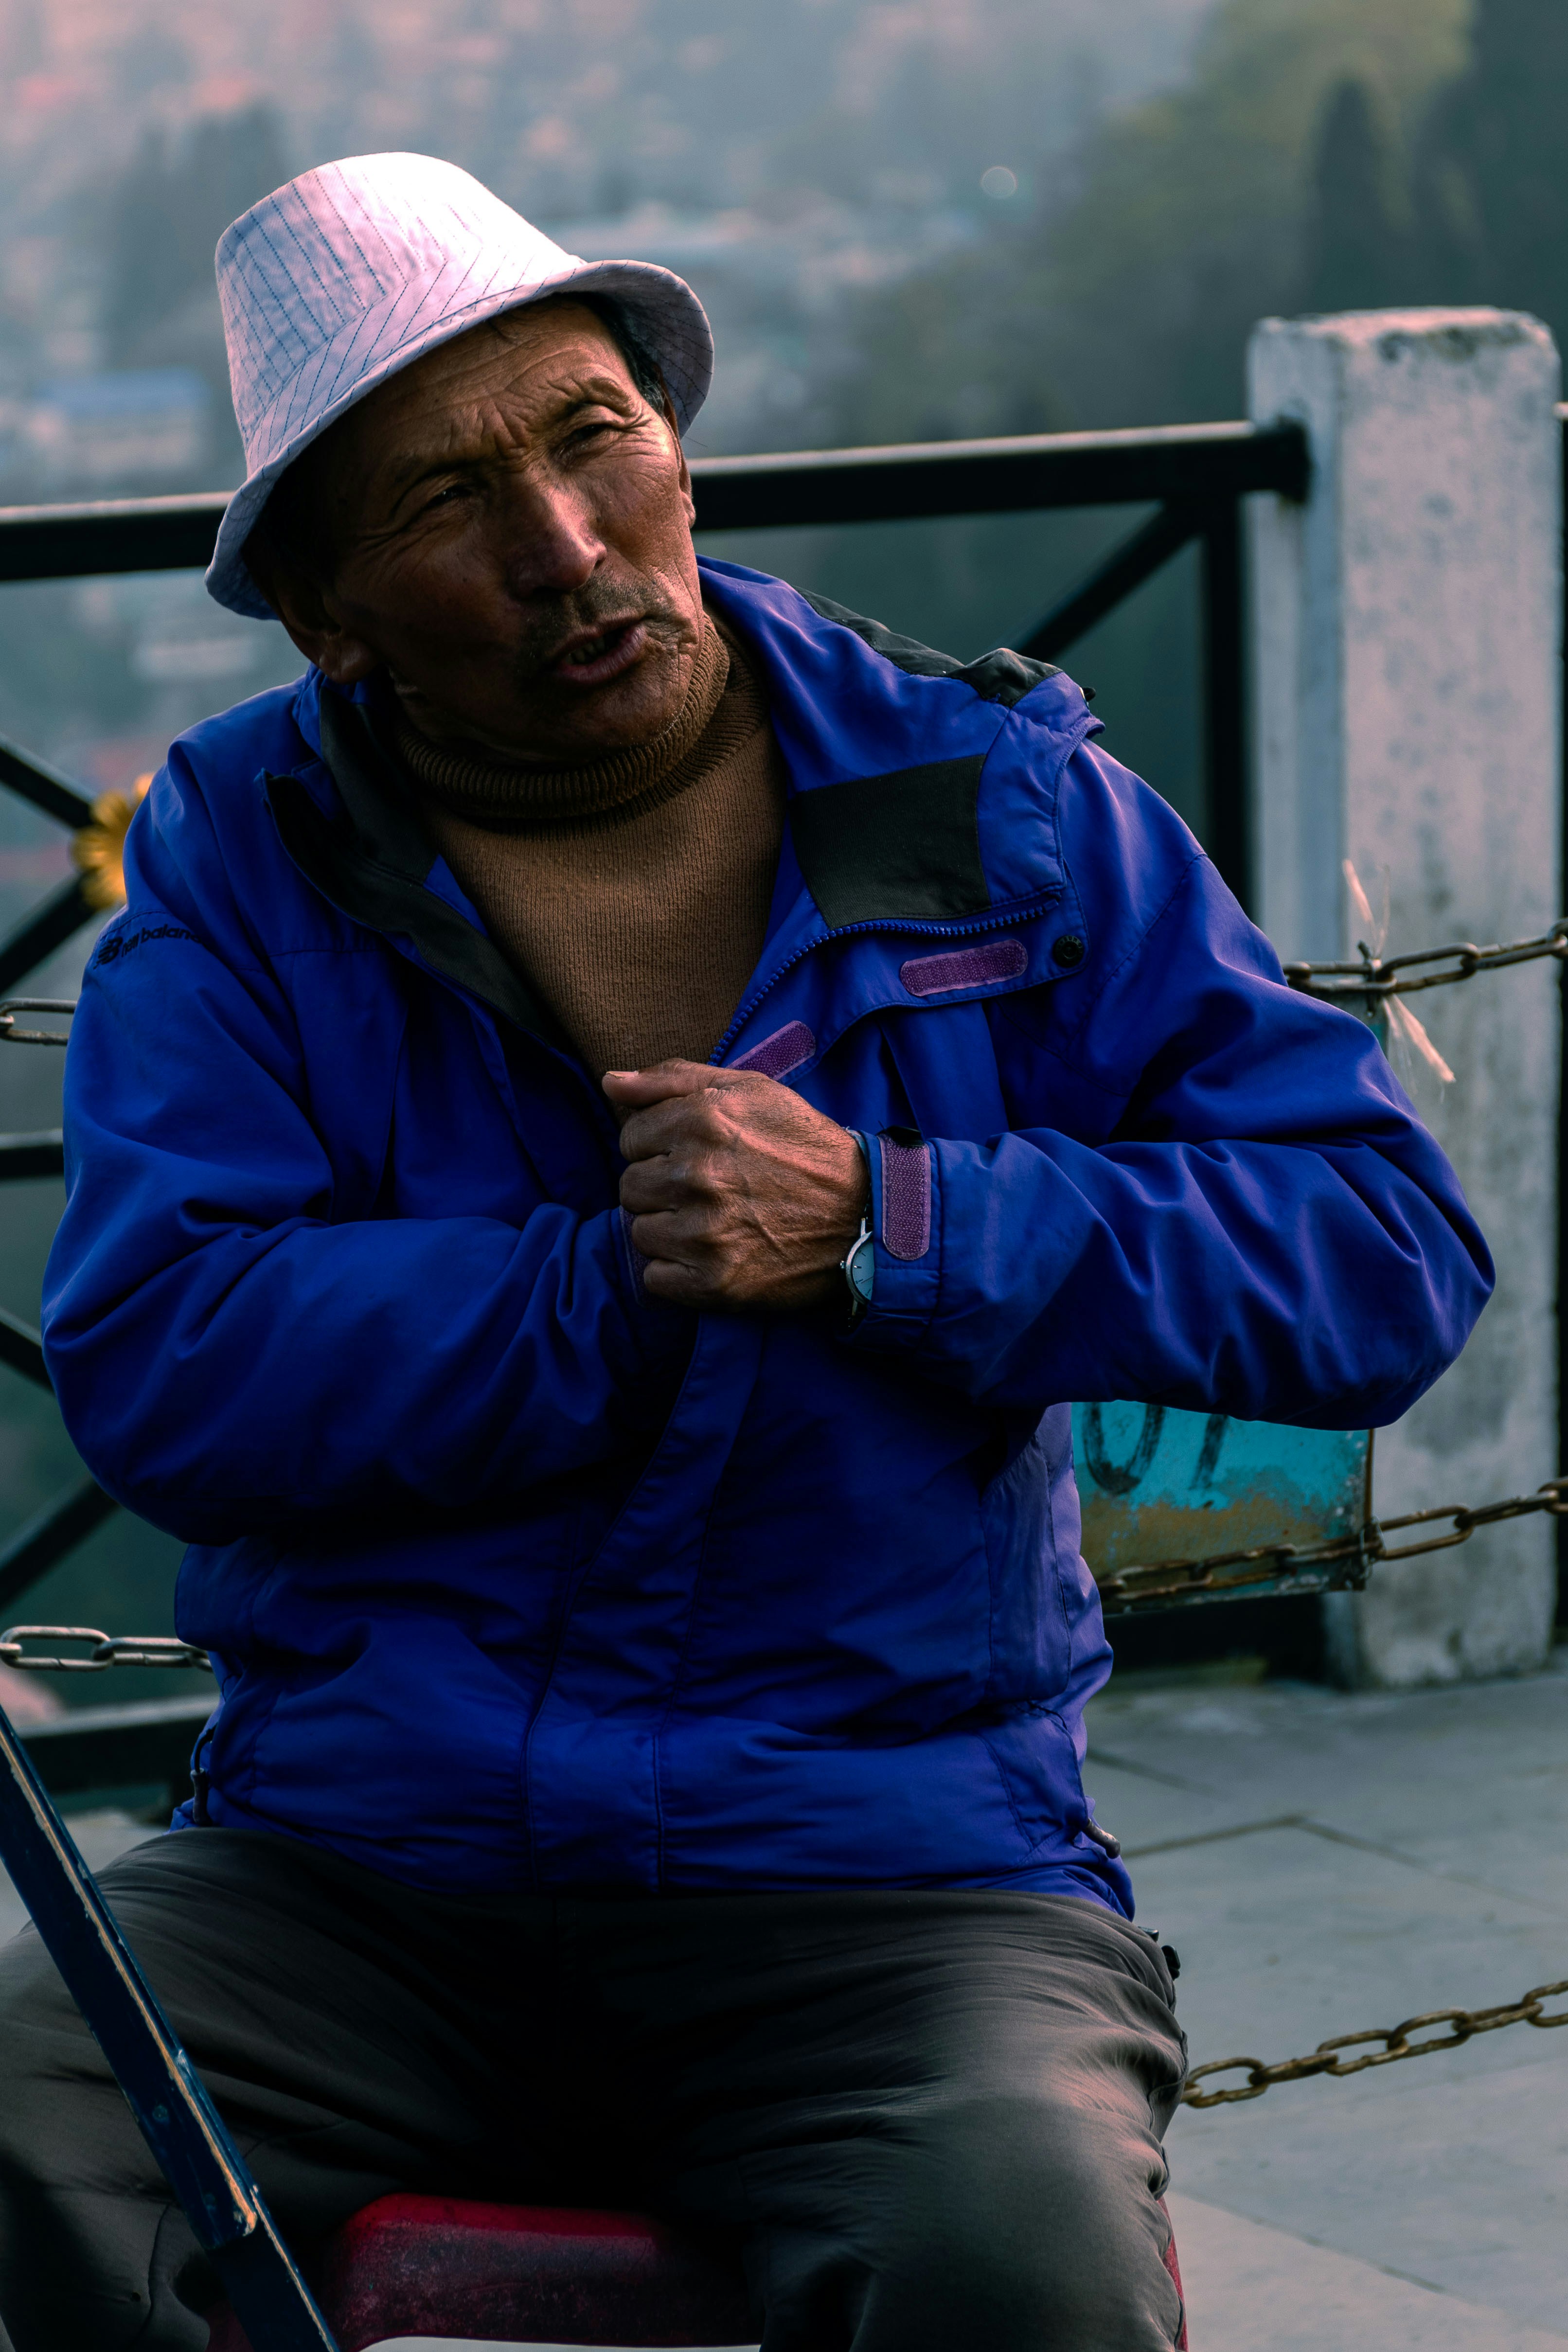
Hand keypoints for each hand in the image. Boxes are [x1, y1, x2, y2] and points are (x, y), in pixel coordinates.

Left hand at [605, 1060, 867, 1311]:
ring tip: (714, 1223)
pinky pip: (655, 1278)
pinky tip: (713, 1255)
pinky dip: (677, 1272)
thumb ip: (674, 1079)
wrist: (865, 1215)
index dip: (659, 1148)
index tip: (694, 1156)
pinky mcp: (714, 1281)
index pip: (630, 1139)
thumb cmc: (803, 1147)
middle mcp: (699, 1175)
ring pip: (640, 1232)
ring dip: (668, 1230)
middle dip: (661, 1189)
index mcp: (703, 1121)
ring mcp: (705, 1232)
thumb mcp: (750, 1090)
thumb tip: (610, 1082)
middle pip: (630, 1187)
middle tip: (708, 1192)